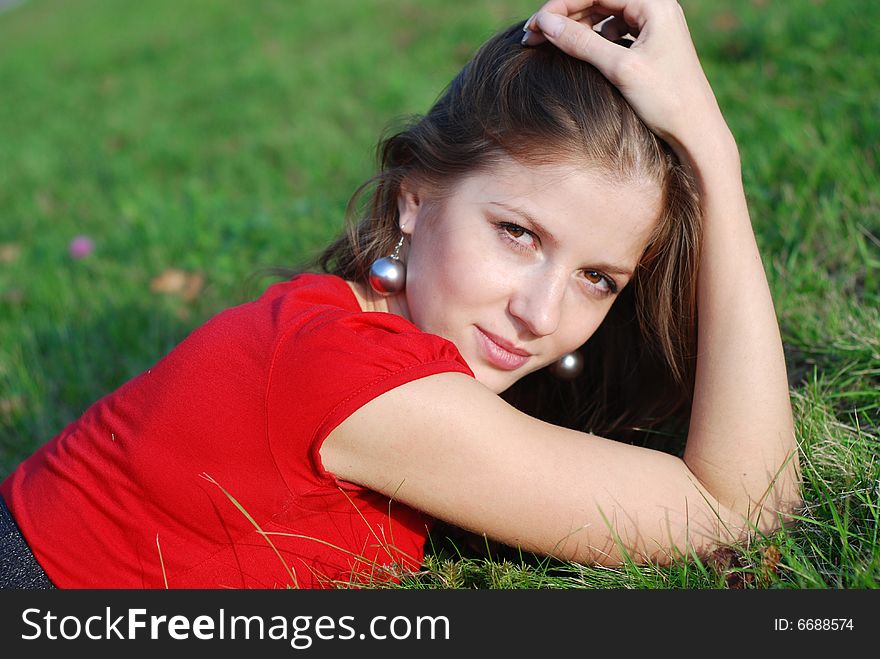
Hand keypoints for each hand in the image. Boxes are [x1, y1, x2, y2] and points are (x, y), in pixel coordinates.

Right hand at [524, 0, 734, 164]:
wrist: (697, 131)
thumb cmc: (666, 101)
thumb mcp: (619, 69)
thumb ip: (581, 42)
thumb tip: (545, 23)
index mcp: (654, 4)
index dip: (561, 5)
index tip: (534, 26)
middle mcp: (656, 8)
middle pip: (598, 1)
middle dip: (564, 16)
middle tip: (532, 37)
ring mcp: (654, 26)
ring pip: (603, 16)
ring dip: (574, 28)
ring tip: (548, 45)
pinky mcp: (651, 44)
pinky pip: (613, 32)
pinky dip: (591, 40)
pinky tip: (577, 53)